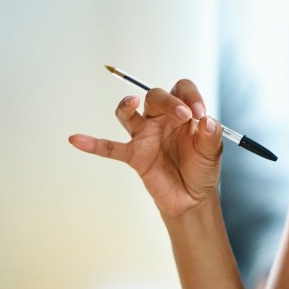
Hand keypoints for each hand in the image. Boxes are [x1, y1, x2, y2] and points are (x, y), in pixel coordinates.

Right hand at [69, 79, 223, 220]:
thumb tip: (207, 120)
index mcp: (183, 112)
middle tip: (183, 114)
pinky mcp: (134, 155)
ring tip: (130, 102)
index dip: (190, 96)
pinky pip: (110, 148)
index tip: (199, 113)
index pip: (182, 89)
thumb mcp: (212, 152)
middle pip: (155, 96)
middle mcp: (161, 119)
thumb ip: (210, 135)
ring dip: (126, 105)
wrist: (192, 198)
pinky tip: (76, 139)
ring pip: (129, 113)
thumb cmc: (201, 169)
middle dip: (168, 101)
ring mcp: (145, 136)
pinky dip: (93, 144)